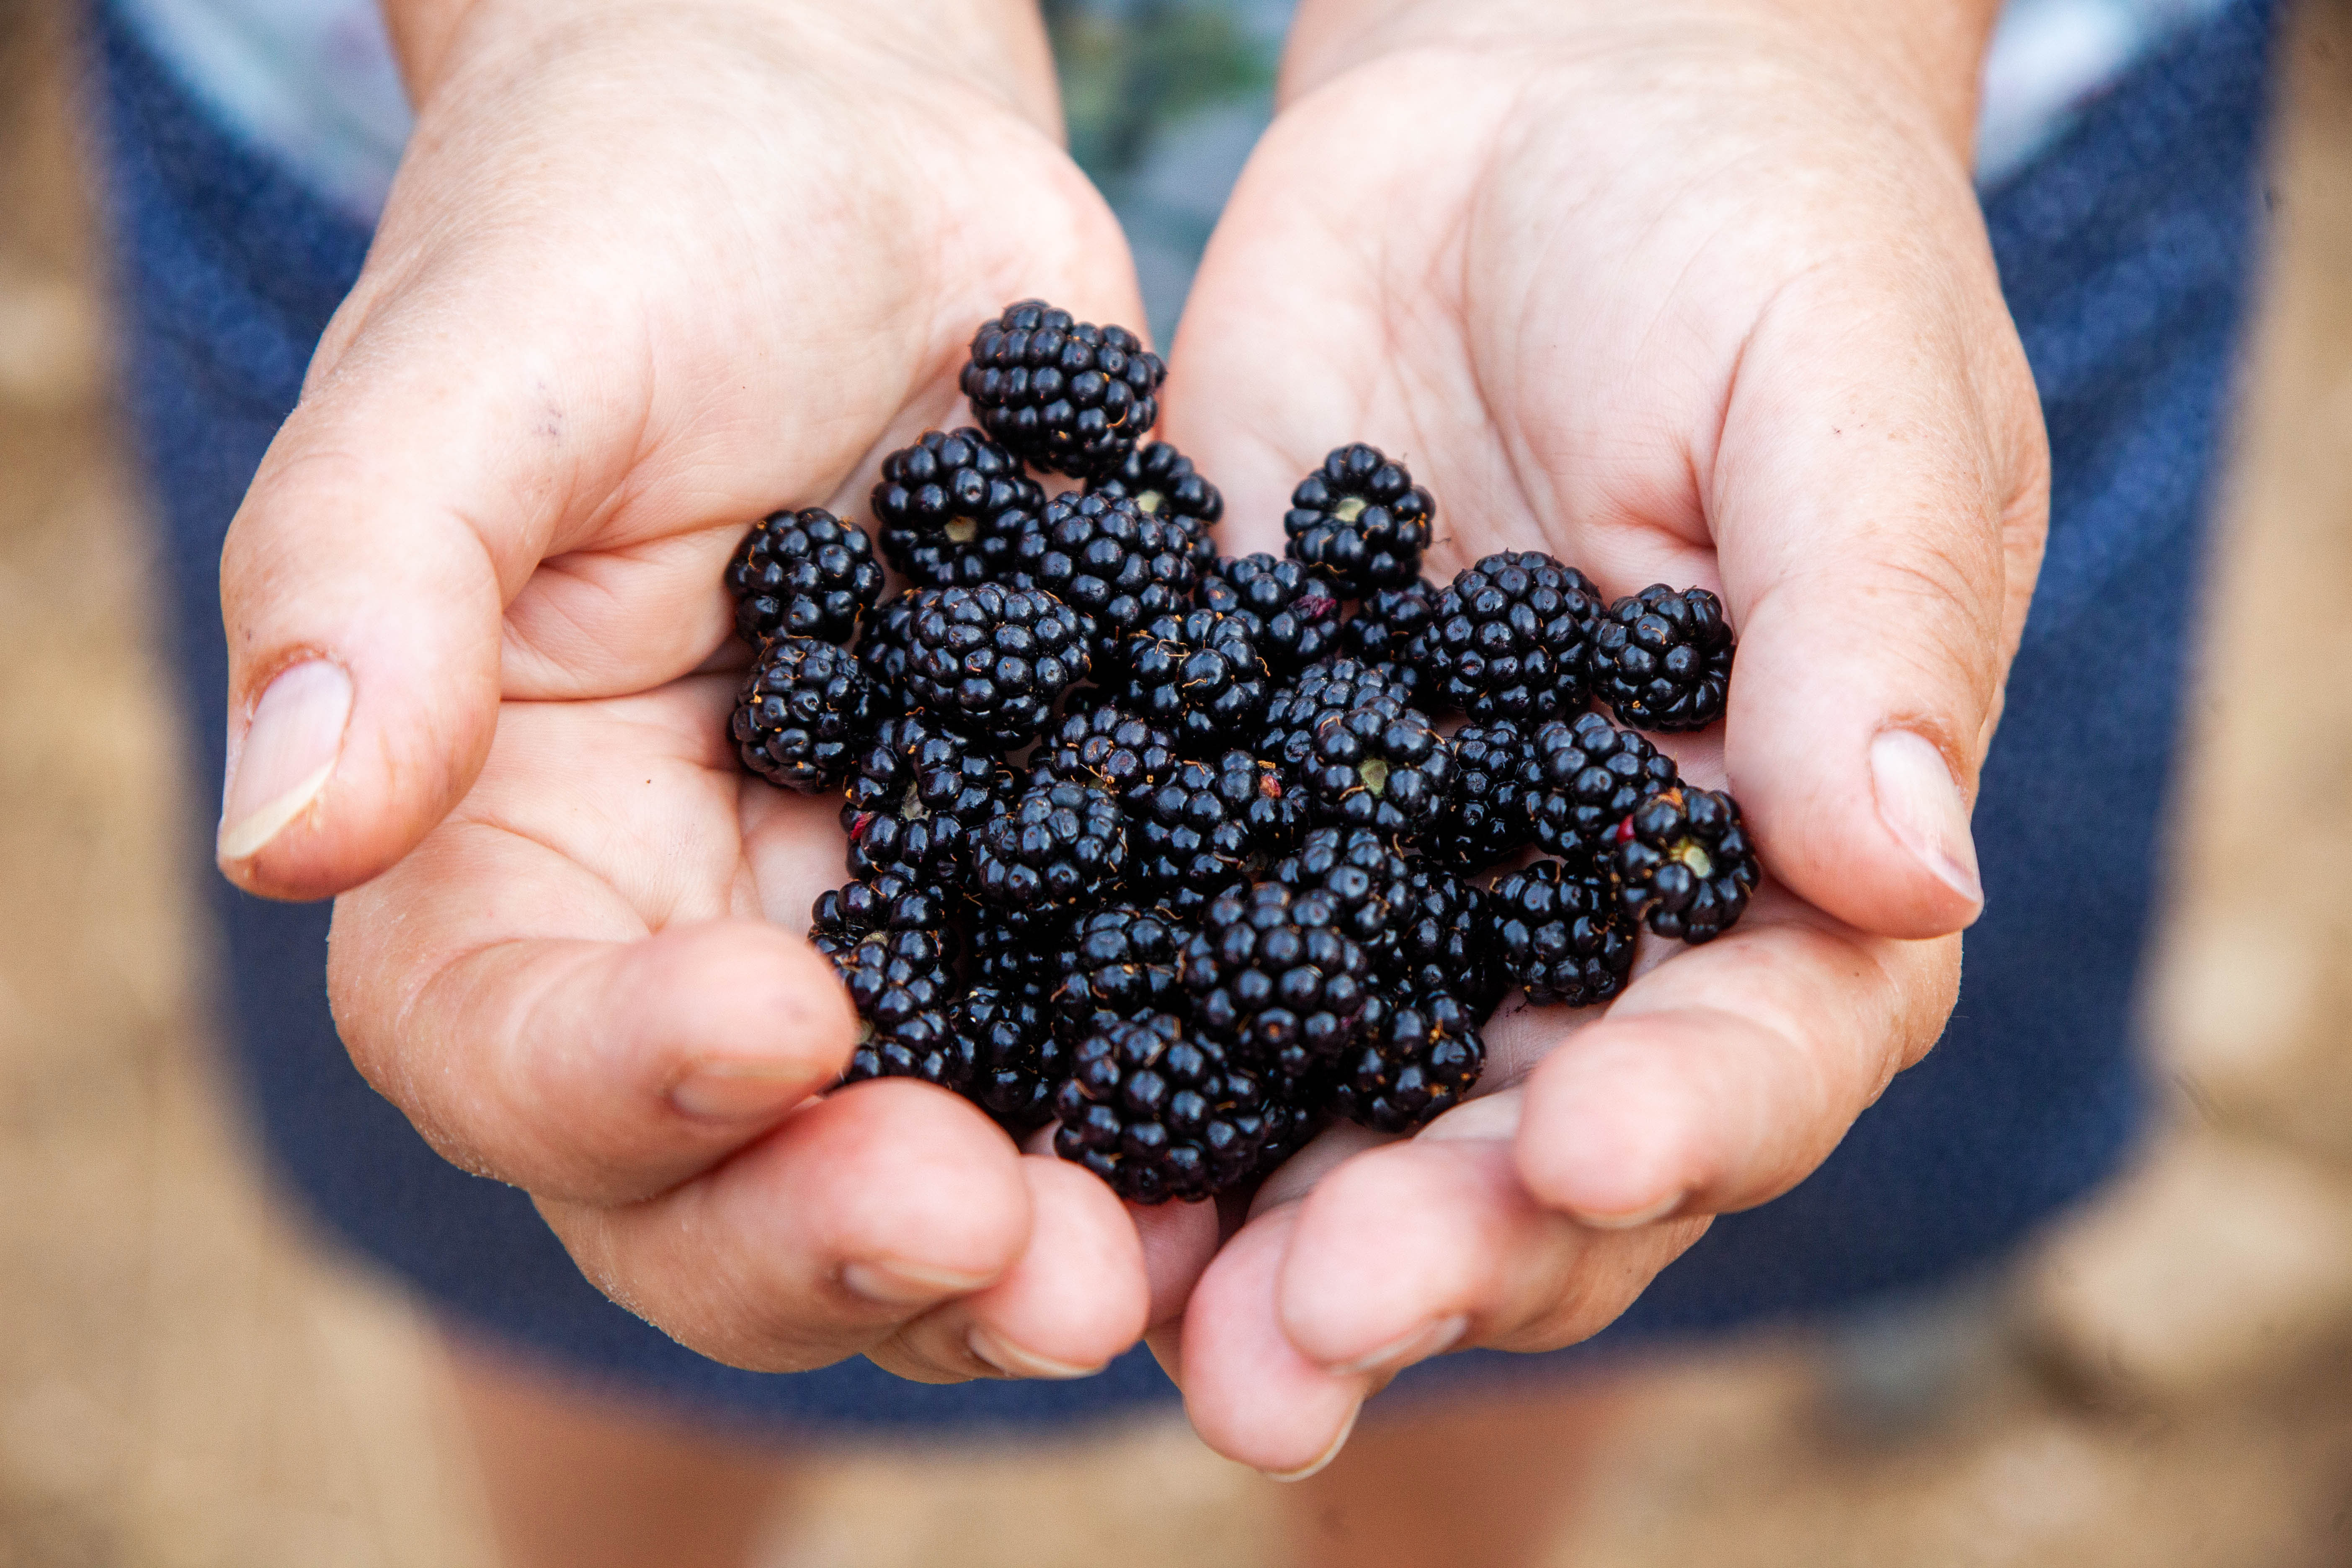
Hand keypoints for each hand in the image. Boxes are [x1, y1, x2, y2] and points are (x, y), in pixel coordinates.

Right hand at [218, 0, 1179, 1381]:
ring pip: (915, 1171)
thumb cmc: (632, 224)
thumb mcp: (489, 370)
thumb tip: (284, 833)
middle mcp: (681, 933)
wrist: (852, 166)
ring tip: (1122, 1267)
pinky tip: (1268, 1152)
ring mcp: (884, 931)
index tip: (782, 1021)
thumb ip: (373, 581)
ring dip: (1013, 1253)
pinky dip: (1175, 1120)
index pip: (507, 1042)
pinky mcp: (1047, 889)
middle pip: (711, 1183)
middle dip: (834, 1238)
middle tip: (989, 1242)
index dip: (622, 1077)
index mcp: (504, 847)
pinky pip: (1102, 1043)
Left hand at [1157, 0, 2046, 1469]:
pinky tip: (998, 1124)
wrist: (1543, 113)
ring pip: (1319, 1093)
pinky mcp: (1228, 787)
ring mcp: (1389, 871)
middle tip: (1299, 1340)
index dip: (1680, 1125)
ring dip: (1233, 1220)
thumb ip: (1872, 629)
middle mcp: (1578, 916)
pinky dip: (1086, 1042)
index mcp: (1778, 859)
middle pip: (1516, 1137)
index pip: (1754, 1047)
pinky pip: (1153, 940)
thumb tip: (1909, 873)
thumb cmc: (1756, 234)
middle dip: (1423, 1246)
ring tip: (1135, 1321)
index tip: (1578, 1158)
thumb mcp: (1847, 399)